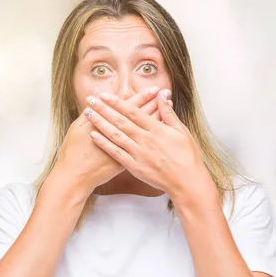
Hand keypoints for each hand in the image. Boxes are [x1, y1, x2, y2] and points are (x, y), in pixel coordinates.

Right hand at [49, 87, 161, 195]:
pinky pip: (145, 146)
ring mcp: (126, 149)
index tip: (154, 89)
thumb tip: (95, 99)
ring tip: (167, 109)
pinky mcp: (128, 161)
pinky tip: (161, 131)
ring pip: (145, 131)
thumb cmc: (73, 151)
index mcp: (108, 124)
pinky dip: (152, 138)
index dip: (142, 98)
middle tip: (165, 94)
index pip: (129, 107)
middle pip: (141, 117)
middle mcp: (120, 136)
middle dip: (154, 104)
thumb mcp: (77, 128)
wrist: (76, 176)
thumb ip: (89, 113)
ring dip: (156, 118)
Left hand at [85, 89, 210, 196]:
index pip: (134, 112)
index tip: (105, 95)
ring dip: (100, 123)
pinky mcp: (135, 167)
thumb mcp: (182, 131)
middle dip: (104, 109)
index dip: (118, 102)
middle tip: (90, 99)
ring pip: (116, 135)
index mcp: (157, 130)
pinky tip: (94, 135)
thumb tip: (162, 95)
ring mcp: (139, 154)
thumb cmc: (187, 156)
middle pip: (121, 121)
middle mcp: (146, 140)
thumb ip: (169, 113)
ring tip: (88, 113)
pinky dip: (105, 144)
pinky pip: (117, 153)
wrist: (186, 182)